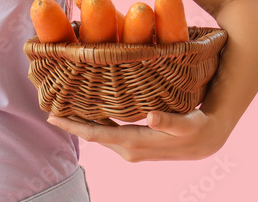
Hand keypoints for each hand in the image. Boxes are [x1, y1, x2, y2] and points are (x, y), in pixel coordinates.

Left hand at [45, 109, 228, 161]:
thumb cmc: (196, 128)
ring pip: (99, 135)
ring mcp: (130, 148)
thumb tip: (151, 117)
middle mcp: (128, 149)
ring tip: (63, 109)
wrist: (207, 140)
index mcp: (134, 143)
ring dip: (81, 124)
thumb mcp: (187, 124)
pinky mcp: (133, 144)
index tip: (52, 116)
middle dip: (71, 124)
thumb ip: (168, 122)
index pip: (96, 134)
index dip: (73, 126)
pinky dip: (95, 124)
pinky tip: (88, 113)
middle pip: (92, 135)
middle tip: (50, 108)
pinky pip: (108, 133)